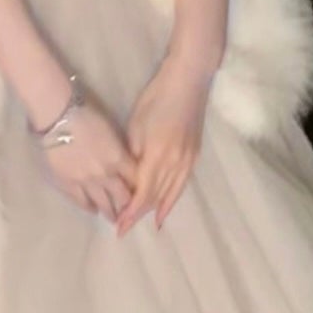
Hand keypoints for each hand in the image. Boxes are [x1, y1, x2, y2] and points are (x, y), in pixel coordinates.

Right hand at [40, 99, 141, 222]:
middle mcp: (106, 175)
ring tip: (113, 217)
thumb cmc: (85, 113)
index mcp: (118, 158)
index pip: (135, 180)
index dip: (139, 187)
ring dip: (110, 212)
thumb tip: (122, 158)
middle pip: (122, 197)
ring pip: (103, 204)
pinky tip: (92, 209)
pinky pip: (81, 202)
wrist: (57, 116)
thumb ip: (118, 148)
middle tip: (129, 211)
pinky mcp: (68, 184)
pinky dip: (88, 207)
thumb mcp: (110, 128)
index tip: (141, 193)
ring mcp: (86, 182)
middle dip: (128, 205)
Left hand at [116, 56, 212, 235]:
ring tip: (143, 225)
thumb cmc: (156, 99)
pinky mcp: (194, 157)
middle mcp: (175, 164)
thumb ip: (133, 155)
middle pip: (155, 196)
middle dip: (139, 215)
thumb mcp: (137, 125)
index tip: (118, 225)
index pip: (142, 193)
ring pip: (170, 194)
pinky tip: (164, 211)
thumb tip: (128, 177)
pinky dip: (172, 201)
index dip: (130, 211)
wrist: (188, 82)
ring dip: (155, 211)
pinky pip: (181, 186)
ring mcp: (187, 161)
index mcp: (158, 156)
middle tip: (123, 230)